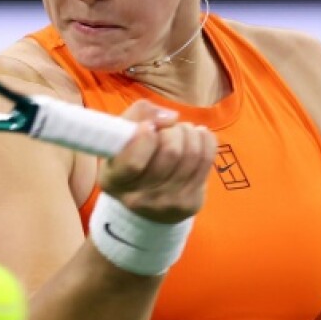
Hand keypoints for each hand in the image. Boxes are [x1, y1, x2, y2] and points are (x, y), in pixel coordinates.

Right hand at [99, 100, 216, 223]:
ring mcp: (167, 205)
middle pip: (170, 152)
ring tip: (181, 131)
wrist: (146, 198)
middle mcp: (138, 199)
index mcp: (114, 181)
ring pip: (191, 154)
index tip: (148, 126)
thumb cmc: (131, 155)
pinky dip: (205, 140)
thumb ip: (139, 114)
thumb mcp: (122, 134)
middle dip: (173, 130)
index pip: (133, 163)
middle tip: (168, 128)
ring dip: (189, 133)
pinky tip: (197, 137)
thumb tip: (171, 117)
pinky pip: (206, 161)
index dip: (145, 138)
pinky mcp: (190, 204)